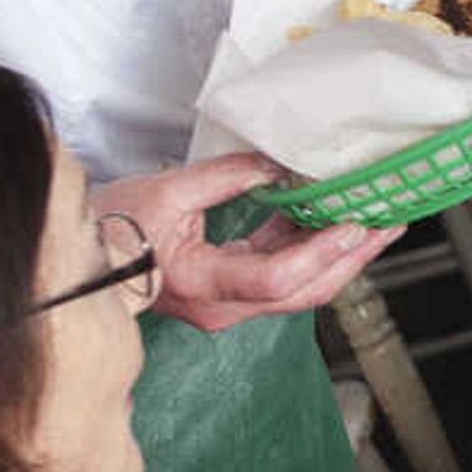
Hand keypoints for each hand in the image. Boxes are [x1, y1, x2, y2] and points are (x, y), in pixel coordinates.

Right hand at [97, 151, 397, 332]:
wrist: (81, 263)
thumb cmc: (111, 229)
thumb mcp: (168, 192)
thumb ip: (228, 176)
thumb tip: (276, 164)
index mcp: (204, 284)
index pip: (280, 278)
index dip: (324, 252)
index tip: (355, 224)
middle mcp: (222, 307)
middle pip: (304, 290)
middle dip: (353, 256)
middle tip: (390, 223)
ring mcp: (226, 306)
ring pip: (297, 288)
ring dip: (338, 255)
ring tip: (374, 220)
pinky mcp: (228, 294)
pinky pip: (278, 277)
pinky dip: (306, 250)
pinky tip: (326, 220)